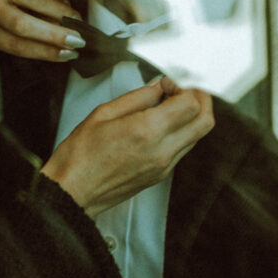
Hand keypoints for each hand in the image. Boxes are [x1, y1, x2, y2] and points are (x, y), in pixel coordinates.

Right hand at [41, 77, 214, 217]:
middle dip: (201, 100)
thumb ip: (136, 97)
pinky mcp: (160, 176)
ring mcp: (164, 166)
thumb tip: (157, 87)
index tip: (166, 84)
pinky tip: (161, 124)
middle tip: (184, 90)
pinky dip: (181, 132)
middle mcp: (162, 150)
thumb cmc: (79, 155)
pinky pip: (183, 149)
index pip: (190, 104)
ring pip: (197, 136)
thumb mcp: (103, 113)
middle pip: (205, 121)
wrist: (72, 192)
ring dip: (192, 117)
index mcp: (147, 131)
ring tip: (170, 105)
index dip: (183, 87)